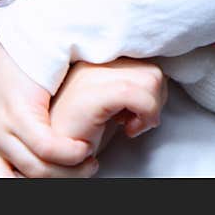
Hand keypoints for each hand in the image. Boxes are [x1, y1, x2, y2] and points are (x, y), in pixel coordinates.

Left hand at [0, 34, 97, 177]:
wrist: (20, 46)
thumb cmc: (21, 88)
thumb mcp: (4, 126)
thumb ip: (5, 155)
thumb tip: (5, 176)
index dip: (11, 187)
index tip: (43, 179)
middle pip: (14, 186)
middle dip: (54, 181)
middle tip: (79, 173)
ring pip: (38, 170)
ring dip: (72, 171)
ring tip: (89, 160)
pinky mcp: (16, 114)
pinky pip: (47, 148)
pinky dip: (71, 153)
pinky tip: (84, 147)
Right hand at [50, 58, 167, 154]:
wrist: (56, 156)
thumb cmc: (83, 131)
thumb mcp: (111, 100)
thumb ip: (129, 83)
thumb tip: (157, 82)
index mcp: (96, 58)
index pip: (144, 59)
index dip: (150, 89)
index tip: (135, 110)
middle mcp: (91, 61)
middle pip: (152, 68)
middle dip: (155, 100)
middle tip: (134, 120)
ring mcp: (89, 76)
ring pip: (150, 79)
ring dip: (150, 110)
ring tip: (128, 124)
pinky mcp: (90, 96)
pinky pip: (136, 95)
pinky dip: (144, 116)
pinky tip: (128, 130)